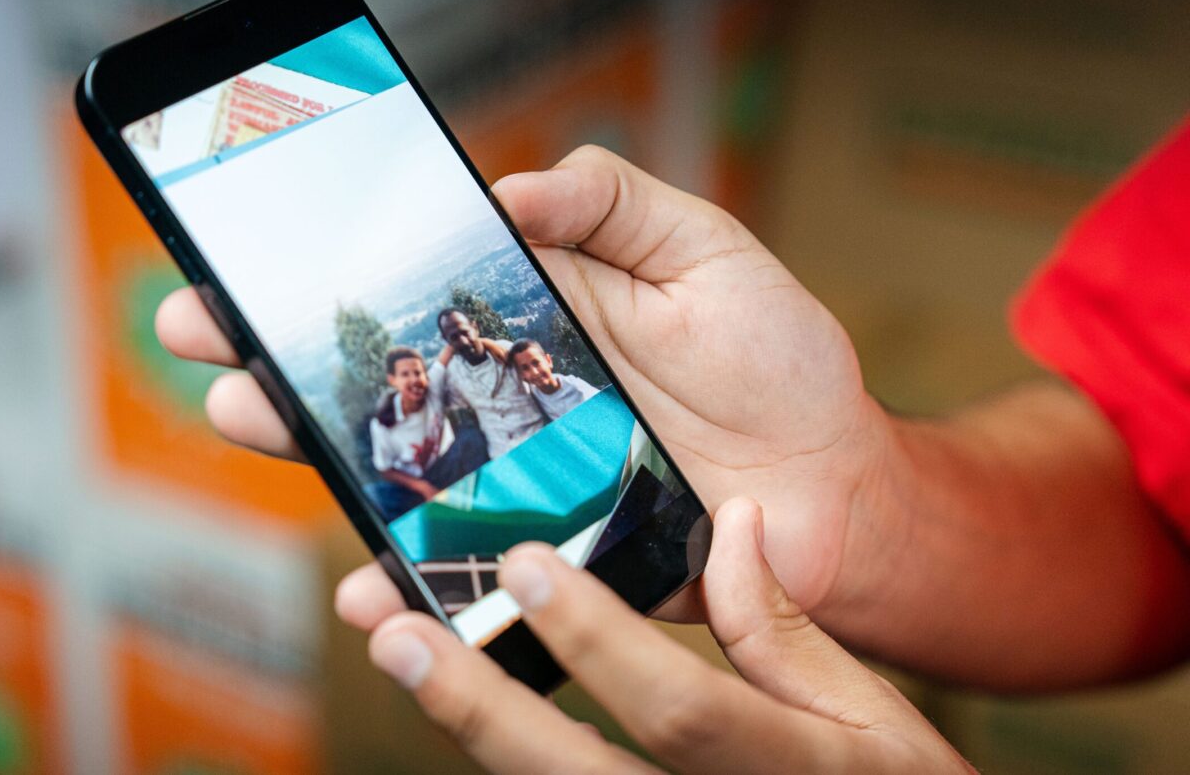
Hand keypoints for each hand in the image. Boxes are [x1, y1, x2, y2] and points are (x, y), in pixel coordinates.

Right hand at [156, 145, 892, 615]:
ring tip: (244, 414)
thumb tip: (510, 183)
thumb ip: (617, 204)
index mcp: (534, 321)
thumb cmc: (780, 366)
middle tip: (199, 330)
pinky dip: (408, 579)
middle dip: (279, 350)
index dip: (331, 276)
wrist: (839, 493)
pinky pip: (459, 570)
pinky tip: (368, 580)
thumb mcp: (708, 253)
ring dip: (313, 446)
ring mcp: (518, 483)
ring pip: (393, 469)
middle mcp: (505, 403)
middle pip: (375, 380)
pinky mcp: (545, 559)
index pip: (412, 293)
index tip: (248, 252)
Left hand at [356, 498, 969, 772]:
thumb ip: (790, 632)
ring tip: (402, 657)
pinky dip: (504, 760)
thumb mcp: (877, 721)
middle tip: (394, 632)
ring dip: (468, 731)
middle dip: (478, 704)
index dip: (598, 640)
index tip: (526, 566)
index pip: (682, 709)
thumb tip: (732, 523)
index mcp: (796, 772)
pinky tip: (454, 706)